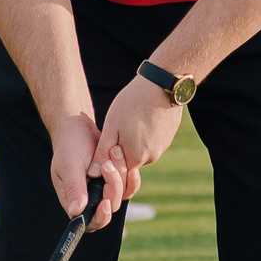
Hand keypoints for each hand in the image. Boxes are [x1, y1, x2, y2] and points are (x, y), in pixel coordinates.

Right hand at [49, 112, 122, 230]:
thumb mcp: (69, 166)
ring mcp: (102, 189)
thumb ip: (74, 188)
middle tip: (107, 165)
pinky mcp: (114, 180)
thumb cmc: (69, 146)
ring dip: (120, 178)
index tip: (105, 202)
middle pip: (108, 207)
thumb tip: (76, 212)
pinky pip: (128, 185)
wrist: (78, 128)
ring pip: (120, 196)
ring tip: (113, 155)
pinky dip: (130, 176)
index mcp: (74, 199)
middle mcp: (89, 198)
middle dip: (112, 188)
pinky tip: (130, 166)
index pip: (88, 222)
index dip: (100, 217)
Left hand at [92, 76, 184, 221]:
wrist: (163, 85)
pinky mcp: (168, 137)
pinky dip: (144, 134)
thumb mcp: (112, 127)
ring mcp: (162, 147)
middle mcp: (151, 157)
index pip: (118, 171)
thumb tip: (93, 174)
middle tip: (118, 125)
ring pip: (140, 151)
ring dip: (132, 141)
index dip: (109, 158)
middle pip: (129, 161)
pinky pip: (151, 142)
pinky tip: (141, 118)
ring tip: (130, 120)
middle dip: (120, 149)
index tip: (108, 140)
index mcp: (135, 158)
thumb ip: (103, 152)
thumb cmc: (133, 103)